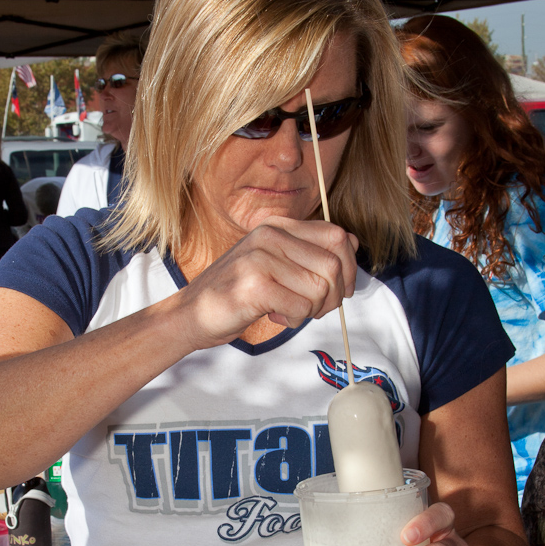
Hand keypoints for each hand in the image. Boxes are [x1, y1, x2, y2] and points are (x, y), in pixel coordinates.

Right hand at [177, 216, 358, 347]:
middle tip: (314, 308)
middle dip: (333, 296)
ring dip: (312, 310)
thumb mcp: (274, 262)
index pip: (337, 236)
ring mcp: (261, 258)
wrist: (192, 313)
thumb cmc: (237, 292)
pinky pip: (301, 307)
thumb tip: (352, 243)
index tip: (340, 290)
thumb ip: (308, 252)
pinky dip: (296, 320)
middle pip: (333, 265)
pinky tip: (276, 316)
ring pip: (320, 288)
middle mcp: (270, 235)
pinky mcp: (255, 286)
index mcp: (277, 225)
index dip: (349, 267)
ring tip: (289, 310)